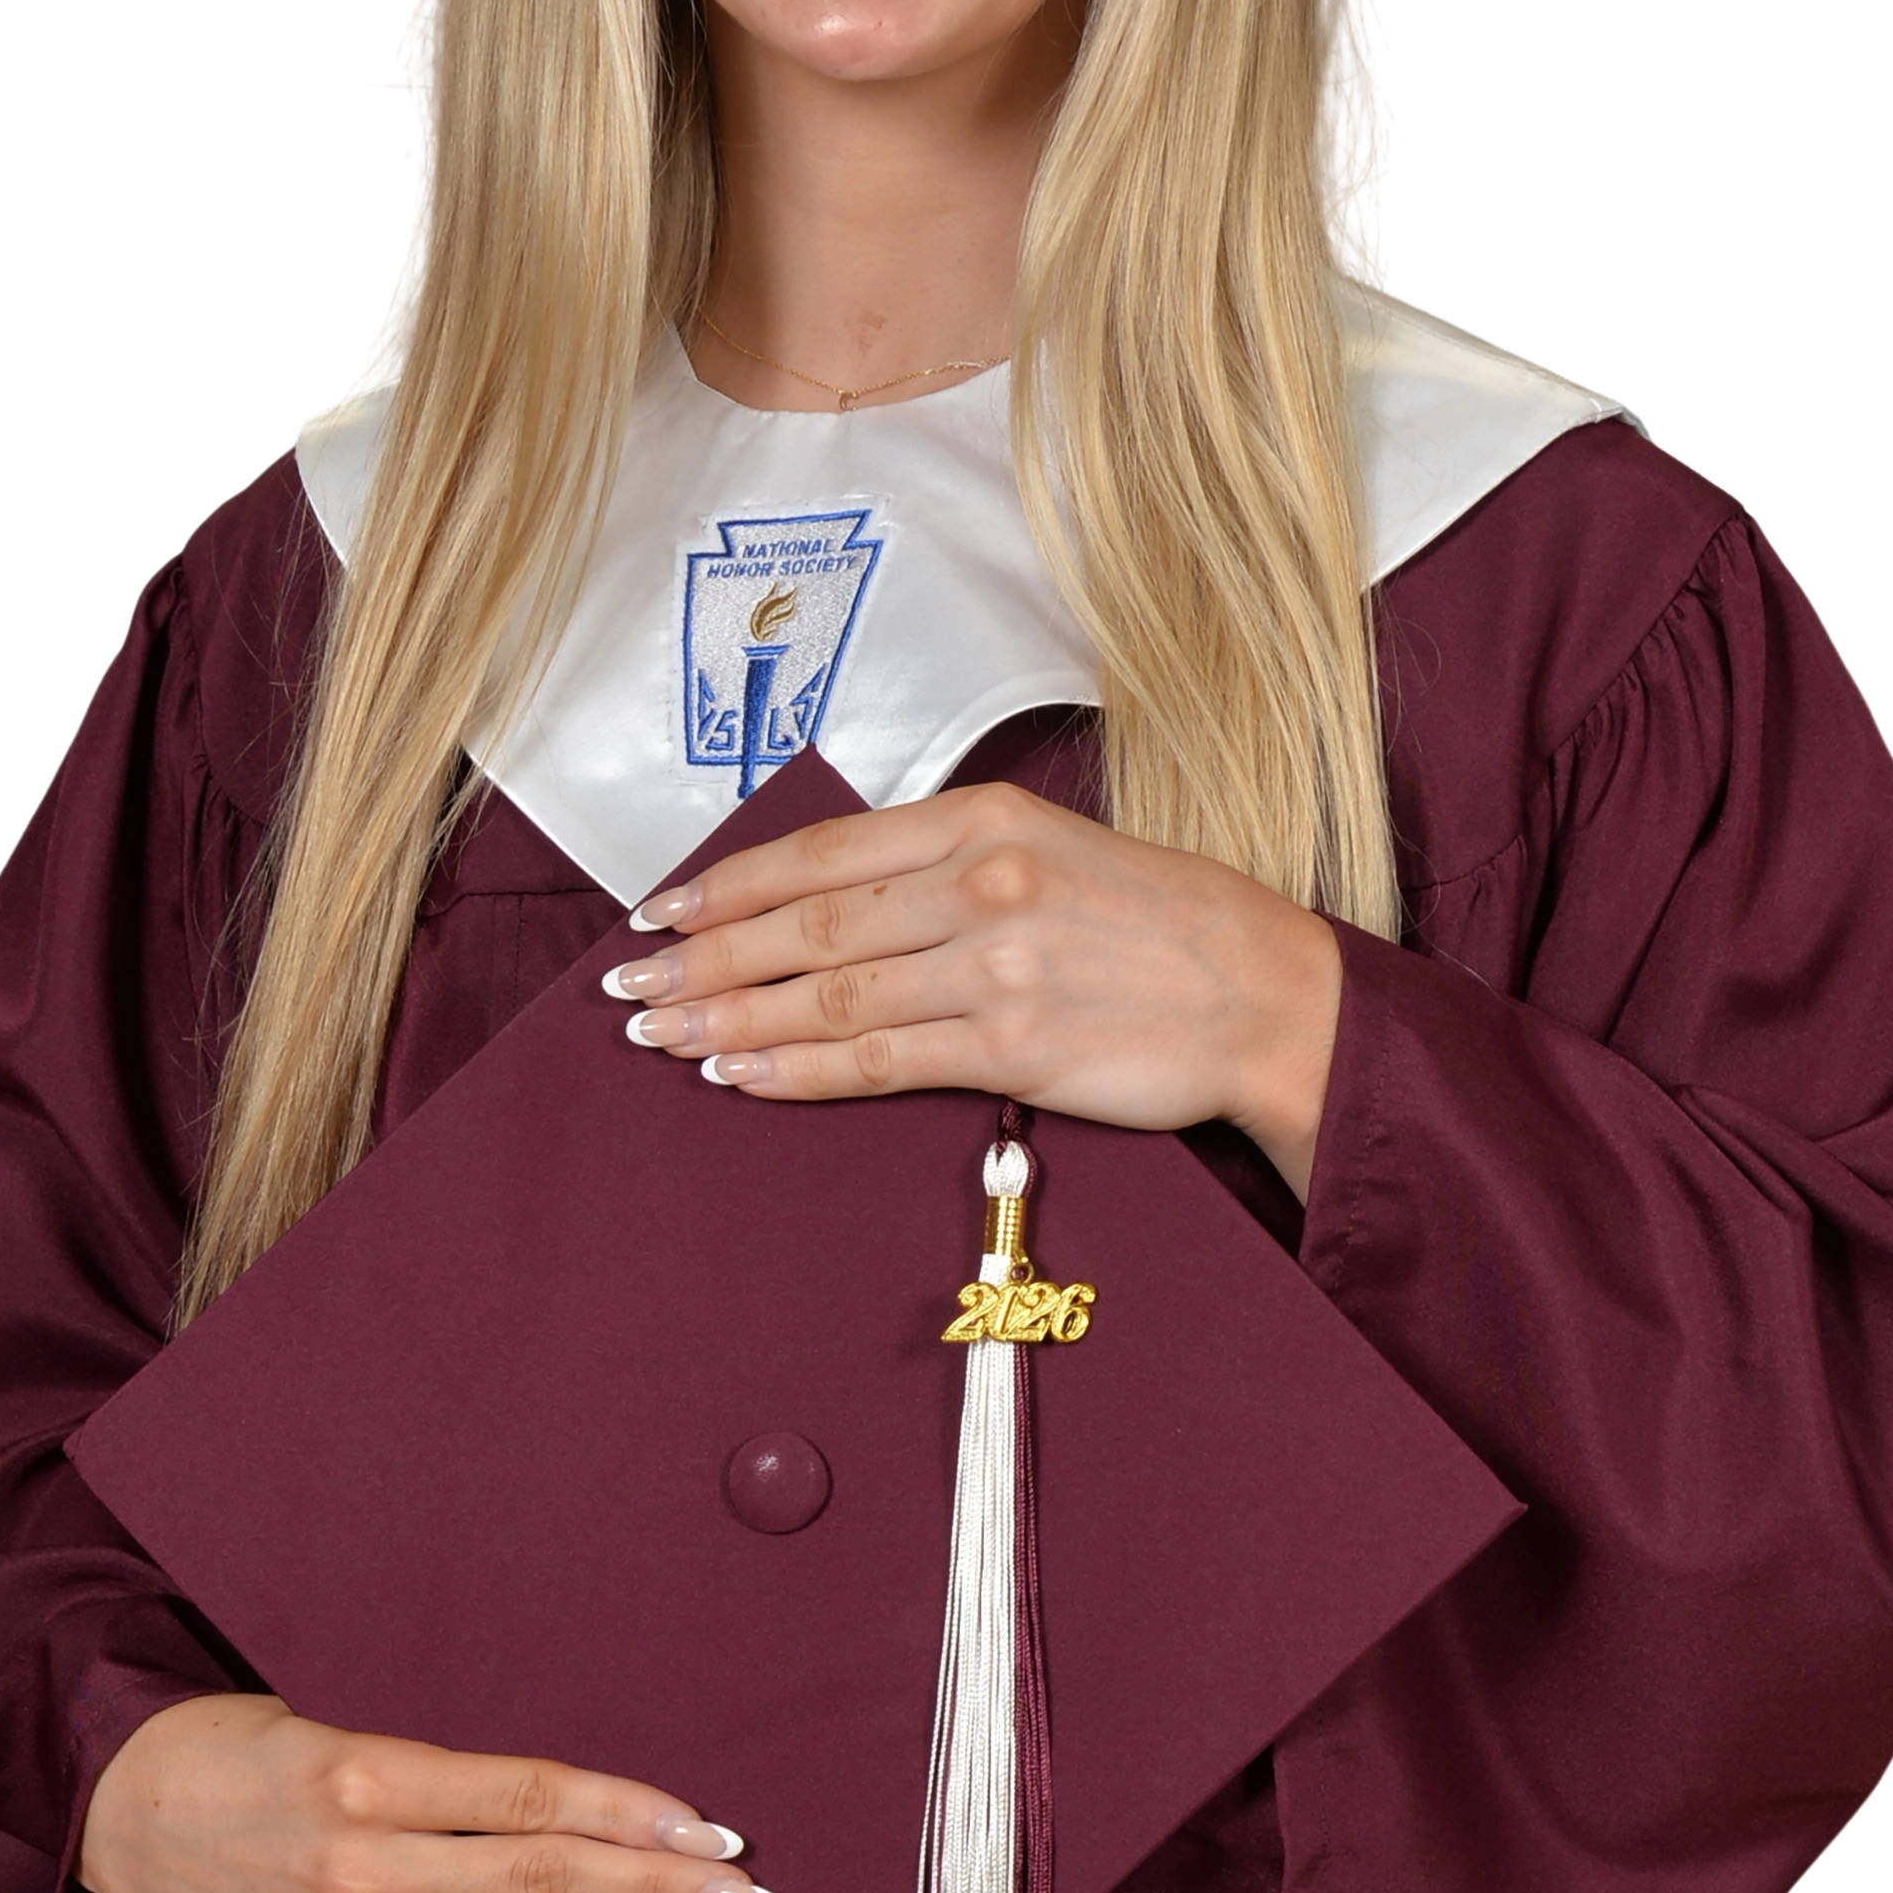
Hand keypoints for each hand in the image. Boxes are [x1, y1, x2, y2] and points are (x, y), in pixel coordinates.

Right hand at [77, 1693, 776, 1892]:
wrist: (109, 1806)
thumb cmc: (232, 1749)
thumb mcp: (337, 1731)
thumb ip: (436, 1778)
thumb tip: (550, 1807)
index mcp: (369, 1777)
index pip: (529, 1801)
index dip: (628, 1818)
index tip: (711, 1832)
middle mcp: (362, 1863)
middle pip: (538, 1882)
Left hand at [603, 783, 1342, 1200]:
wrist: (1262, 990)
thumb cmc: (1157, 919)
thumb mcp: (1050, 845)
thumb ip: (945, 861)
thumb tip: (830, 896)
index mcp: (982, 820)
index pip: (821, 854)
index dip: (728, 885)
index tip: (660, 909)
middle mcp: (979, 883)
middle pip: (806, 924)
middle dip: (703, 956)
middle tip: (631, 982)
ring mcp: (994, 967)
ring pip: (827, 994)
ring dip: (730, 1016)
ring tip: (663, 1033)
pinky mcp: (1012, 1047)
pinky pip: (875, 1061)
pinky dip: (795, 1068)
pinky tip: (741, 1072)